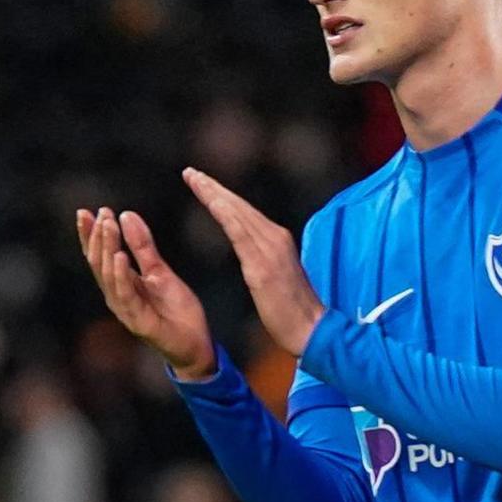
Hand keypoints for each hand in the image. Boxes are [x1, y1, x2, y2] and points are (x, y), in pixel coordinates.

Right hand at [78, 205, 215, 380]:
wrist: (195, 344)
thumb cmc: (176, 310)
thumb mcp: (160, 271)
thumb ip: (143, 246)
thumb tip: (126, 215)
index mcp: (120, 285)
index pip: (99, 256)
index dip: (91, 235)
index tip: (87, 211)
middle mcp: (116, 297)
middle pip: (98, 264)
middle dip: (97, 238)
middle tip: (99, 213)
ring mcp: (125, 310)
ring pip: (108, 276)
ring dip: (107, 250)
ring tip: (108, 226)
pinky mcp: (138, 321)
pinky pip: (126, 295)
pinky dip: (120, 275)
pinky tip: (120, 256)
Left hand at [183, 167, 325, 356]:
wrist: (311, 329)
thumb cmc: (293, 310)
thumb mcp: (276, 275)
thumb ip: (264, 257)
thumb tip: (252, 250)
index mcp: (277, 240)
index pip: (244, 212)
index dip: (223, 196)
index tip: (202, 182)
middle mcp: (275, 237)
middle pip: (239, 206)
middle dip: (214, 187)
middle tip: (190, 173)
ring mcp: (270, 250)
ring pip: (237, 214)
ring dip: (214, 194)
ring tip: (193, 179)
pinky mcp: (263, 266)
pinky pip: (241, 234)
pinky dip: (226, 215)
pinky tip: (212, 202)